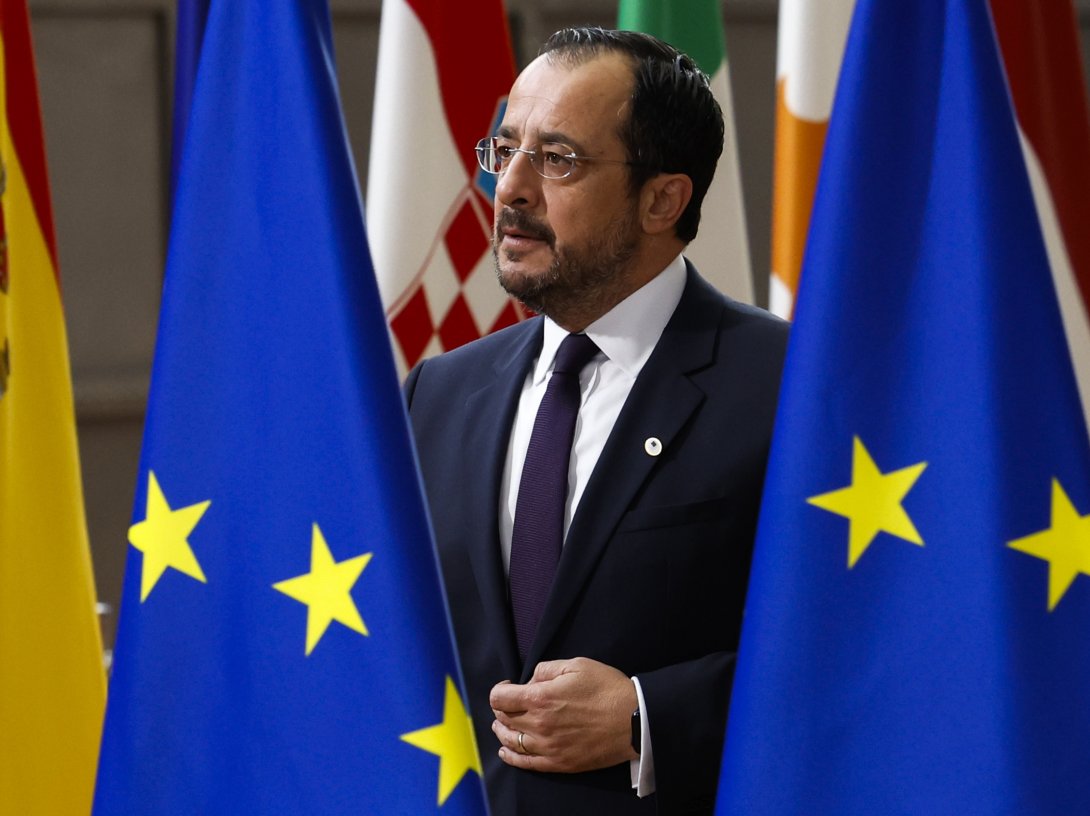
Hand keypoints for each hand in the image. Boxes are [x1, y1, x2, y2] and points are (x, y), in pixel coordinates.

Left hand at [489, 657, 637, 772]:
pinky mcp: (559, 763)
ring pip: (511, 741)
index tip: (507, 687)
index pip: (500, 698)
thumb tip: (530, 681)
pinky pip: (525, 763)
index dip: (499, 690)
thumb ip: (546, 669)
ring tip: (503, 724)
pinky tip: (507, 750)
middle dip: (502, 709)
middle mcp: (538, 724)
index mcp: (541, 698)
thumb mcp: (576, 664)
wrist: (634, 720)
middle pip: (503, 719)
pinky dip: (511, 756)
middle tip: (510, 703)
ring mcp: (548, 747)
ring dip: (502, 731)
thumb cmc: (607, 688)